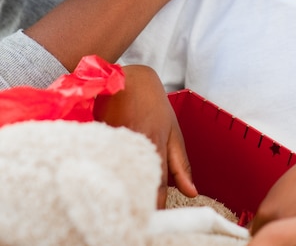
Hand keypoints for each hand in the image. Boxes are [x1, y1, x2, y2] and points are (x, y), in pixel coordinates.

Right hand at [93, 65, 196, 207]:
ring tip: (121, 201)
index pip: (155, 189)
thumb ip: (181, 164)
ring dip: (120, 187)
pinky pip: (101, 163)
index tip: (153, 224)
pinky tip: (106, 180)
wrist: (129, 78)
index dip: (154, 210)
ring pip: (116, 174)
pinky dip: (105, 172)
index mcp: (155, 148)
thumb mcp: (173, 131)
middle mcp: (134, 146)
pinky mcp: (96, 138)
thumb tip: (192, 192)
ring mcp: (113, 142)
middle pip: (133, 185)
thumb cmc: (154, 105)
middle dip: (136, 202)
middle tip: (138, 216)